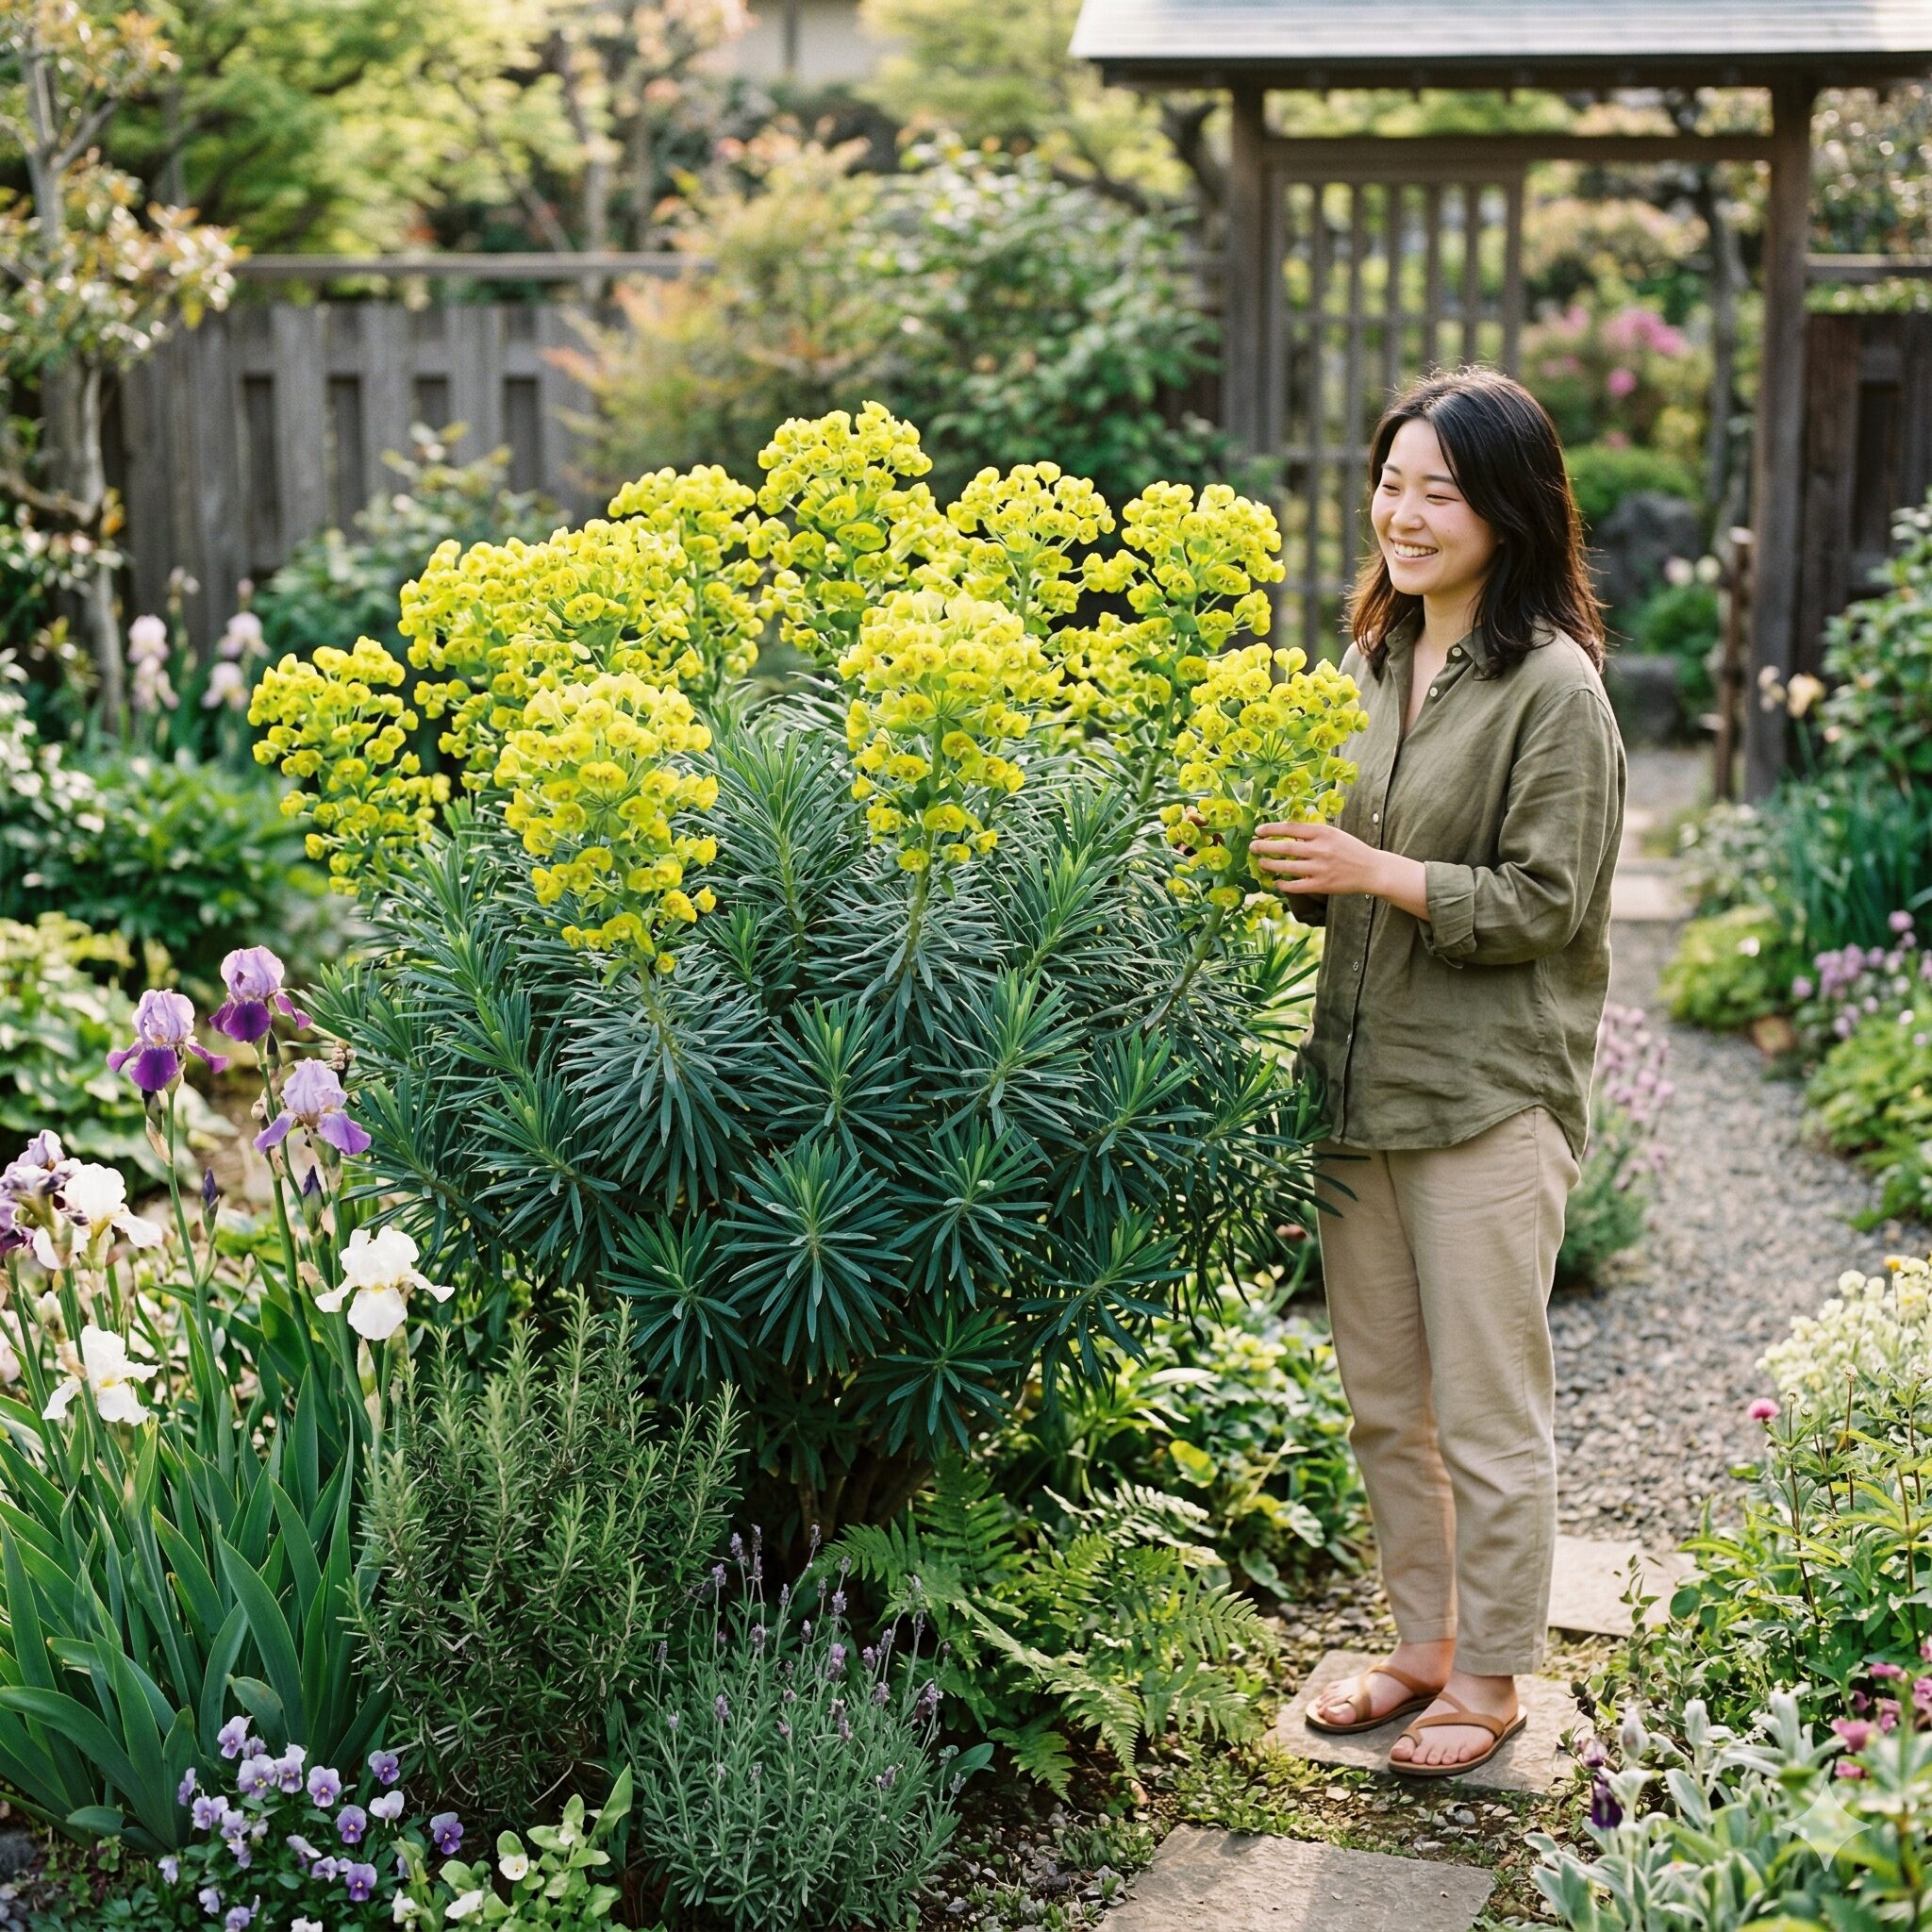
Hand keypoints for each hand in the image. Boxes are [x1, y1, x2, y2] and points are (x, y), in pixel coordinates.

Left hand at [1250, 819, 1389, 897]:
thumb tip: (1286, 832)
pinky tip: (1277, 882)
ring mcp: (1320, 868)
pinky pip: (1296, 886)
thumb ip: (1311, 833)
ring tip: (1261, 863)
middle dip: (1265, 847)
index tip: (1258, 832)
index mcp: (1323, 832)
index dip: (1271, 830)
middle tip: (1252, 847)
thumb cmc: (1350, 850)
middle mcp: (1320, 849)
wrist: (1371, 870)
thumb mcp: (1333, 834)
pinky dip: (1284, 884)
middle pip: (1285, 848)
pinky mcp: (1322, 885)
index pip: (1291, 828)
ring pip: (1287, 867)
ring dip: (1270, 865)